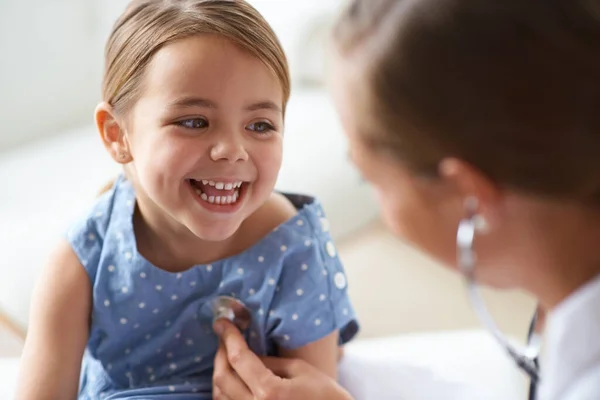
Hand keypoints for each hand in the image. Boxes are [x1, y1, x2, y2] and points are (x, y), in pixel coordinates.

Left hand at [212, 319, 352, 399]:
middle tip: (225, 338)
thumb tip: (247, 352)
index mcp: (269, 392)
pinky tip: (234, 378)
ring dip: (221, 372)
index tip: (222, 322)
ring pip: (220, 394)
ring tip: (228, 355)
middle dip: (220, 353)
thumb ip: (268, 361)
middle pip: (222, 377)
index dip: (229, 337)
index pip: (238, 359)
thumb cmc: (324, 395)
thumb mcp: (299, 369)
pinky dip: (225, 390)